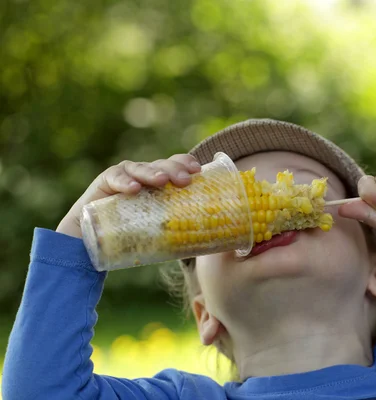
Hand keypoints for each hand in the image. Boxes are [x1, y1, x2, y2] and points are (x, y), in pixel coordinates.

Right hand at [56, 154, 201, 238]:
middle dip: (175, 169)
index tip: (198, 170)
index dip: (187, 163)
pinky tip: (133, 189)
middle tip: (185, 181)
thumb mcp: (158, 230)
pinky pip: (115, 178)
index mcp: (161, 182)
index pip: (176, 165)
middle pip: (162, 164)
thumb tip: (219, 246)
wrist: (92, 241)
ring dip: (153, 172)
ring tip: (162, 181)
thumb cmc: (132, 235)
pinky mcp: (105, 181)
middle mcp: (145, 175)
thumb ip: (180, 231)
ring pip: (141, 168)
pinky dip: (124, 181)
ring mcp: (125, 175)